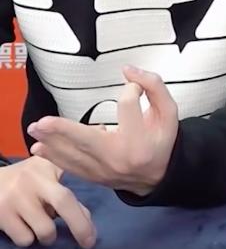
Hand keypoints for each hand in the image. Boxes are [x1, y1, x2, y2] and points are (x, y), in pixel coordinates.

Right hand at [0, 156, 94, 248]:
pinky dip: (29, 238)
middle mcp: (34, 178)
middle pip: (64, 201)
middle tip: (89, 241)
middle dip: (80, 224)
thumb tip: (87, 217)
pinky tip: (25, 225)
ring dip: (49, 236)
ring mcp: (17, 196)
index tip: (96, 223)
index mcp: (48, 164)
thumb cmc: (27, 181)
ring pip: (46, 229)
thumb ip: (67, 191)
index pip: (75, 175)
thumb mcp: (46, 176)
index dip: (86, 199)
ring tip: (42, 224)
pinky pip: (26, 239)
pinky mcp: (3, 214)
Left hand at [28, 66, 178, 195]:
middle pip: (88, 140)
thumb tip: (128, 70)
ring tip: (35, 129)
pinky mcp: (94, 177)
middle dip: (62, 131)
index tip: (135, 86)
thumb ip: (153, 86)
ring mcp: (104, 171)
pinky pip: (71, 167)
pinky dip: (54, 157)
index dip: (131, 89)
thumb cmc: (161, 139)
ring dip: (52, 142)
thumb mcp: (169, 111)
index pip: (127, 106)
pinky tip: (40, 148)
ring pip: (74, 156)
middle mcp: (119, 158)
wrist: (158, 176)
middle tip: (41, 123)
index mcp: (139, 141)